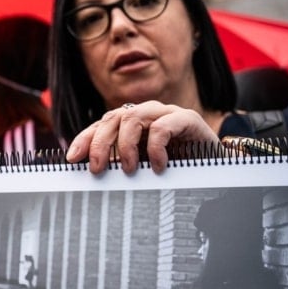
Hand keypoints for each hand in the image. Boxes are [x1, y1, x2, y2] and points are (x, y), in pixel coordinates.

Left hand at [66, 101, 219, 173]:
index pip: (101, 125)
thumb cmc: (175, 166)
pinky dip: (156, 147)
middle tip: (97, 168)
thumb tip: (90, 175)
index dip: (84, 139)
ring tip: (127, 168)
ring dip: (125, 145)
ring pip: (133, 116)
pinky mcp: (187, 118)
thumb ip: (119, 165)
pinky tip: (158, 166)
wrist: (215, 164)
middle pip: (112, 118)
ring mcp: (166, 113)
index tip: (72, 159)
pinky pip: (163, 126)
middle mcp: (146, 113)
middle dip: (99, 143)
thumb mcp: (141, 166)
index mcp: (131, 123)